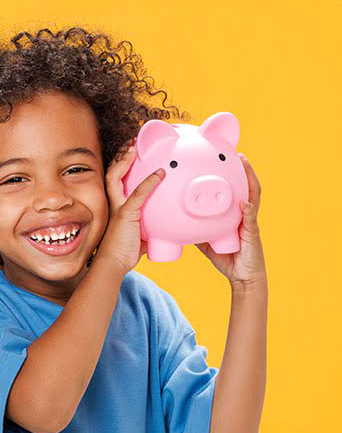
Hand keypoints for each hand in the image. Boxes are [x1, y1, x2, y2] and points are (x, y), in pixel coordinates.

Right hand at [95, 144, 165, 275]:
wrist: (113, 264)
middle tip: (132, 143)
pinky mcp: (125, 214)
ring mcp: (117, 207)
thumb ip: (146, 225)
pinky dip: (149, 182)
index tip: (131, 152)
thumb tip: (161, 226)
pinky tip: (160, 174)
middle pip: (111, 172)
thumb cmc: (124, 252)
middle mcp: (113, 202)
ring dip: (125, 160)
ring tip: (135, 147)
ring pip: (115, 176)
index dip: (121, 164)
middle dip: (120, 156)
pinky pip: (138, 194)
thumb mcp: (137, 234)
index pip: (115, 179)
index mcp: (115, 205)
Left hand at [195, 153, 266, 288]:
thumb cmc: (226, 259)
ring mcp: (250, 224)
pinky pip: (249, 221)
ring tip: (245, 164)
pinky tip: (243, 203)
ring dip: (250, 179)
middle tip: (239, 154)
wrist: (242, 278)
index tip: (228, 160)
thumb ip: (197, 228)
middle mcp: (245, 215)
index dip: (234, 177)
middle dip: (246, 170)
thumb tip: (179, 221)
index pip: (236, 192)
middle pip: (248, 188)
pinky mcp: (251, 235)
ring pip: (253, 197)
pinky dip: (247, 211)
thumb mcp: (206, 241)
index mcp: (236, 215)